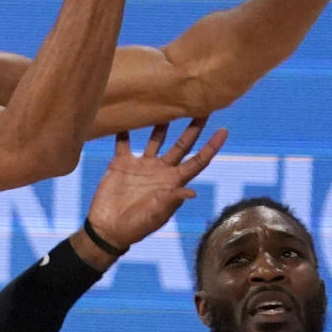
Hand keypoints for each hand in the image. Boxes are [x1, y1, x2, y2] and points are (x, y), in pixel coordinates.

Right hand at [86, 118, 227, 251]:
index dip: (211, 146)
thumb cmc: (135, 226)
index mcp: (173, 182)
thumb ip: (172, 201)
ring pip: (155, 139)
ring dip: (162, 123)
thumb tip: (192, 192)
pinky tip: (125, 114)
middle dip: (193, 127)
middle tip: (203, 106)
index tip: (224, 130)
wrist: (108, 229)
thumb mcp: (156, 215)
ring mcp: (142, 165)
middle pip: (181, 145)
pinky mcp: (122, 163)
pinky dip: (124, 129)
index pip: (197, 161)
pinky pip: (123, 141)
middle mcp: (161, 170)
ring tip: (168, 102)